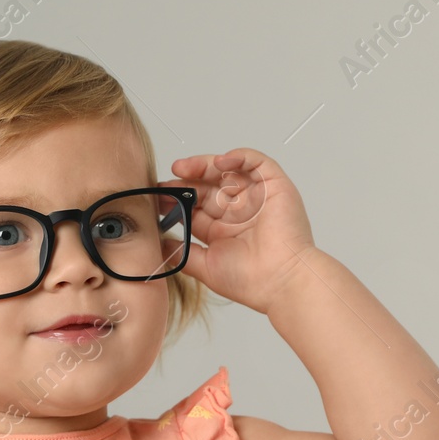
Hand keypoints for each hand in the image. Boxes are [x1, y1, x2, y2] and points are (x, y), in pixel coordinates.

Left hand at [162, 148, 319, 313]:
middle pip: (208, 186)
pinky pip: (256, 163)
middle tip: (168, 180)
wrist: (281, 282)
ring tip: (184, 168)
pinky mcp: (275, 187)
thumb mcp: (205, 266)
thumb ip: (181, 253)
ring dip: (205, 166)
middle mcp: (239, 211)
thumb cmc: (250, 280)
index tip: (158, 197)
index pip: (196, 205)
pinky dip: (238, 157)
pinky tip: (220, 163)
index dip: (177, 198)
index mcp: (223, 229)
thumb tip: (158, 244)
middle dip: (187, 181)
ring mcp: (257, 198)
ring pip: (228, 171)